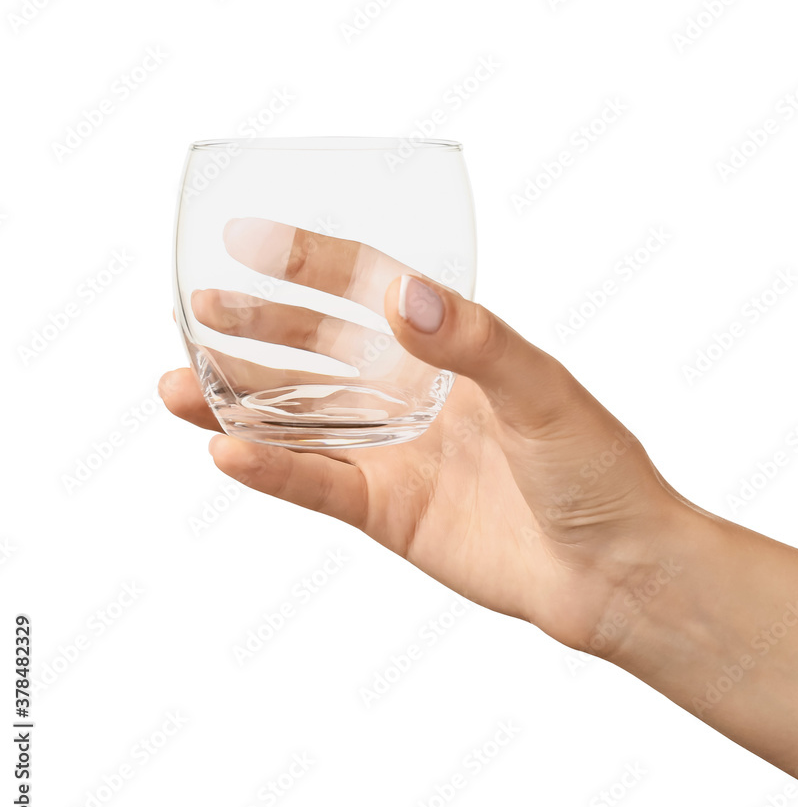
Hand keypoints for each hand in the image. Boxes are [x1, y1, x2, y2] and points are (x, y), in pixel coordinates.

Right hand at [161, 219, 689, 653]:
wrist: (614, 569)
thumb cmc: (598, 470)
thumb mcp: (544, 392)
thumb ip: (474, 342)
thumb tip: (401, 293)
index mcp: (453, 350)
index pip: (371, 290)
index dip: (311, 262)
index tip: (246, 237)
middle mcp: (417, 395)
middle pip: (320, 352)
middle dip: (259, 329)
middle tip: (198, 308)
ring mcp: (398, 455)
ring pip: (302, 420)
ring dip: (239, 403)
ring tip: (175, 383)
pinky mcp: (389, 512)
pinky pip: (317, 484)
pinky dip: (272, 469)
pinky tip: (225, 448)